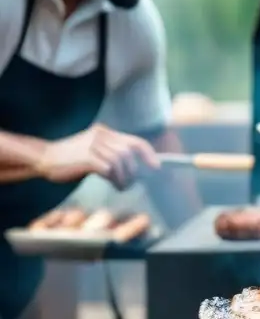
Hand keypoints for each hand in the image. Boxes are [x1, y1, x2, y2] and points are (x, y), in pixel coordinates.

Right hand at [36, 124, 159, 189]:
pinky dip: (115, 179)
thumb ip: (111, 154)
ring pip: (120, 162)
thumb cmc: (71, 159)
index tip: (156, 167)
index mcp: (104, 132)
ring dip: (125, 177)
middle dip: (134, 171)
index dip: (148, 154)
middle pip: (129, 153)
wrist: (44, 158)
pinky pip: (109, 169)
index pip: (134, 141)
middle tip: (130, 183)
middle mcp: (101, 135)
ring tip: (121, 186)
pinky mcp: (87, 157)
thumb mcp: (94, 150)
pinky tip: (114, 185)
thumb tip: (134, 169)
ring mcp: (93, 145)